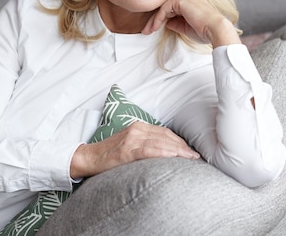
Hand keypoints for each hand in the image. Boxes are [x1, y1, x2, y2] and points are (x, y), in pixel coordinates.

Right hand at [70, 122, 199, 179]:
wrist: (89, 158)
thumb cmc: (110, 154)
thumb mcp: (129, 144)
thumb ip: (145, 144)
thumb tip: (165, 153)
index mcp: (138, 127)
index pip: (165, 132)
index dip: (180, 141)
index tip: (191, 151)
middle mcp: (137, 129)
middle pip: (166, 136)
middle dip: (183, 146)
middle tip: (196, 157)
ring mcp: (132, 139)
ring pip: (161, 142)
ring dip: (178, 150)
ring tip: (190, 159)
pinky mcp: (127, 150)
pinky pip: (149, 150)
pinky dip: (164, 152)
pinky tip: (174, 157)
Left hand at [141, 0, 240, 47]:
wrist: (215, 29)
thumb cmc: (205, 31)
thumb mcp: (186, 28)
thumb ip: (176, 23)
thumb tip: (166, 23)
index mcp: (189, 2)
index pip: (170, 9)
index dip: (159, 20)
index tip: (152, 30)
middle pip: (164, 8)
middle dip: (154, 20)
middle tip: (145, 31)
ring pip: (162, 8)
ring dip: (153, 20)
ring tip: (147, 31)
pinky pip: (164, 9)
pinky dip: (158, 18)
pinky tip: (155, 27)